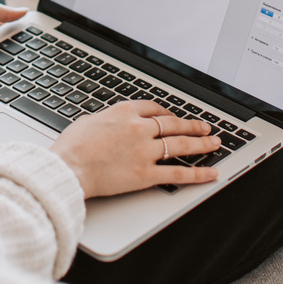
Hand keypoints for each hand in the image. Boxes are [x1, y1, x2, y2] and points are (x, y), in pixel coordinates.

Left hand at [0, 0, 26, 63]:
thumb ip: (0, 9)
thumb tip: (24, 11)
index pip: (6, 27)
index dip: (18, 32)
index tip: (32, 38)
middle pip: (4, 46)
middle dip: (14, 50)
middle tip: (28, 55)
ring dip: (5, 63)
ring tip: (18, 67)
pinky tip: (3, 77)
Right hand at [51, 101, 220, 198]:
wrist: (68, 168)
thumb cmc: (72, 146)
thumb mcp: (88, 121)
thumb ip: (106, 121)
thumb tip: (110, 125)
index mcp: (125, 112)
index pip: (155, 108)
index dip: (169, 113)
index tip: (175, 117)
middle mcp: (139, 128)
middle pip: (174, 124)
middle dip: (193, 125)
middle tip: (205, 127)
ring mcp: (145, 151)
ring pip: (181, 145)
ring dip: (202, 144)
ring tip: (214, 144)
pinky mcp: (146, 174)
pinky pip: (178, 174)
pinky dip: (197, 174)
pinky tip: (210, 174)